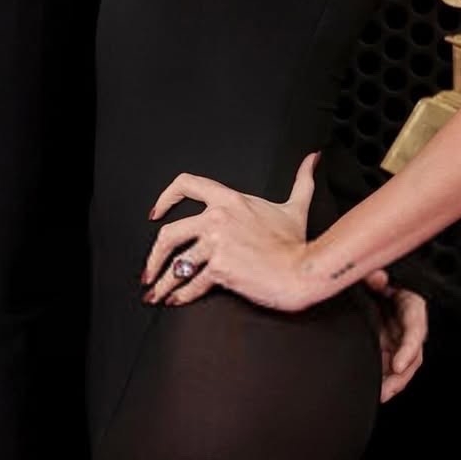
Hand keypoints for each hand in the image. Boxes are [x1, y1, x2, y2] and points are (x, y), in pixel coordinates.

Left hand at [142, 154, 319, 312]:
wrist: (303, 270)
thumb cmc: (297, 242)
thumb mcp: (295, 207)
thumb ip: (302, 181)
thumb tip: (313, 158)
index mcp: (230, 199)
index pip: (187, 184)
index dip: (165, 198)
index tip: (155, 214)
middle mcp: (218, 218)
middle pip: (169, 233)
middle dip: (153, 256)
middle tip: (147, 272)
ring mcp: (217, 243)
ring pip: (176, 263)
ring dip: (162, 283)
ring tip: (154, 295)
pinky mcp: (220, 268)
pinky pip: (192, 283)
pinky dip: (180, 295)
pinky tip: (176, 301)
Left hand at [364, 270, 427, 402]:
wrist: (368, 281)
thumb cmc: (378, 275)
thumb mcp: (376, 272)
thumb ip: (375, 275)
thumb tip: (378, 277)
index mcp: (411, 306)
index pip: (415, 330)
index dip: (408, 349)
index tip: (398, 365)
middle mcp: (407, 326)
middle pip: (411, 355)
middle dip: (401, 376)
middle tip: (385, 390)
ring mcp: (398, 338)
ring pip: (402, 365)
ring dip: (393, 382)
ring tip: (380, 395)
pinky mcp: (386, 347)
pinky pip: (388, 366)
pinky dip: (383, 378)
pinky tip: (374, 389)